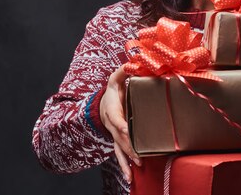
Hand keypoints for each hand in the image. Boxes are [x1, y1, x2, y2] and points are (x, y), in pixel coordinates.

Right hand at [100, 66, 141, 182]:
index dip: (120, 124)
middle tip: (138, 156)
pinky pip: (120, 154)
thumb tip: (133, 63)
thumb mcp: (115, 78)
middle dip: (128, 147)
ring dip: (126, 160)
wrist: (102, 104)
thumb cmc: (112, 90)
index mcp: (112, 109)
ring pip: (119, 149)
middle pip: (119, 138)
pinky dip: (124, 166)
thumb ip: (124, 71)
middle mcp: (112, 125)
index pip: (116, 118)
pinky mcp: (118, 141)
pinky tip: (130, 178)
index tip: (126, 129)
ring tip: (133, 171)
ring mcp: (114, 135)